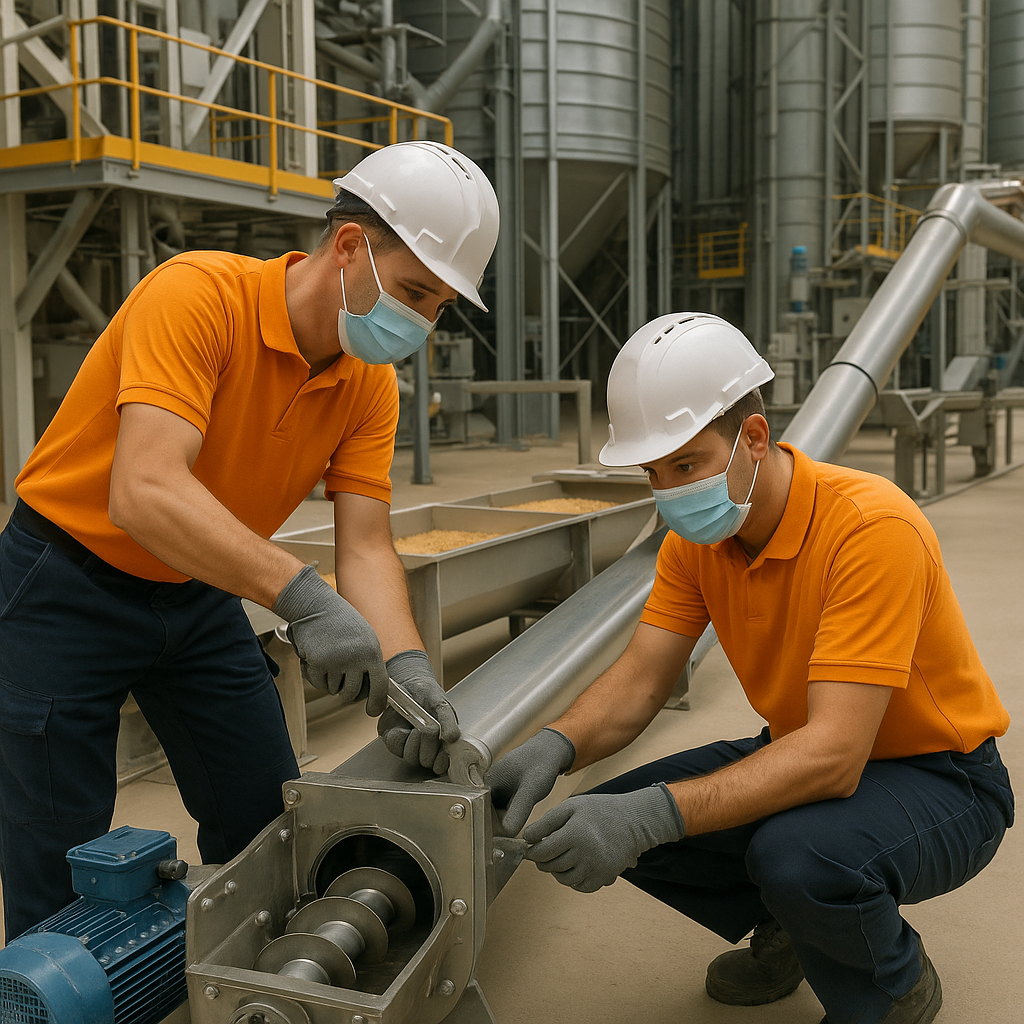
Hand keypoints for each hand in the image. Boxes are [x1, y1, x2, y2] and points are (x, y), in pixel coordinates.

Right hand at [273, 565, 387, 710]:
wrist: (315, 606)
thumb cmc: (339, 621)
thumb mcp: (364, 638)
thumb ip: (368, 661)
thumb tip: (372, 687)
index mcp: (372, 651)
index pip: (380, 685)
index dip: (376, 702)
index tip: (373, 710)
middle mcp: (357, 658)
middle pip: (353, 693)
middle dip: (346, 692)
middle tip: (340, 680)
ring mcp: (338, 662)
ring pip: (334, 689)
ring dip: (329, 680)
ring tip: (328, 658)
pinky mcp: (319, 663)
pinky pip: (318, 683)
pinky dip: (315, 676)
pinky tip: (316, 658)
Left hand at [377, 650, 459, 773]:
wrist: (409, 684)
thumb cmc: (429, 696)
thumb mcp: (442, 705)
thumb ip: (449, 721)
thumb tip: (453, 738)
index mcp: (442, 745)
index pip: (442, 766)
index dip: (442, 760)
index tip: (444, 745)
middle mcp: (425, 749)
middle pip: (427, 762)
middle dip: (429, 744)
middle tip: (430, 728)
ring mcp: (409, 746)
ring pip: (412, 758)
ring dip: (415, 740)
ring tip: (417, 726)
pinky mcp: (394, 742)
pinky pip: (396, 746)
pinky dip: (400, 735)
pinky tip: (403, 726)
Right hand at [485, 728, 575, 835]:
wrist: (551, 749)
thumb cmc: (541, 765)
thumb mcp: (531, 791)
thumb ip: (518, 812)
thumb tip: (506, 832)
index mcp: (488, 782)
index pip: (481, 812)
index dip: (493, 826)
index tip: (507, 834)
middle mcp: (488, 783)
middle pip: (487, 812)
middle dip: (500, 822)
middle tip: (517, 825)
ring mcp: (495, 784)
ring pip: (495, 810)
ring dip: (506, 817)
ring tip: (520, 816)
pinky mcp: (504, 786)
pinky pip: (502, 804)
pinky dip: (511, 811)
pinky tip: (522, 810)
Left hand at [523, 785, 684, 892]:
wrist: (633, 820)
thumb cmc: (599, 810)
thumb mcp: (571, 806)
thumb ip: (547, 822)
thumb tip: (526, 838)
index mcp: (575, 834)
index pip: (542, 852)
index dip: (532, 851)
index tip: (530, 847)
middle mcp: (586, 854)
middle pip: (551, 867)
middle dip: (542, 860)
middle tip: (544, 850)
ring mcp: (596, 868)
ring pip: (564, 879)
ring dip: (556, 870)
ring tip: (560, 856)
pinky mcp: (605, 877)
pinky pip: (581, 887)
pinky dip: (573, 880)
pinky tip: (574, 866)